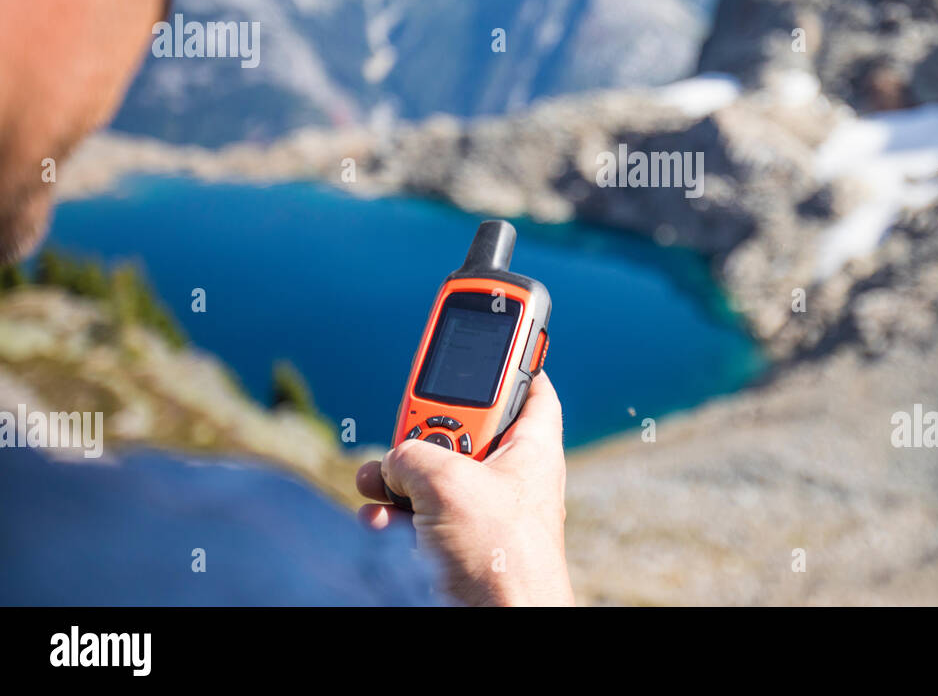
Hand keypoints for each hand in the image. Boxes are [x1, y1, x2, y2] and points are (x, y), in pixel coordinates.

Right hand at [355, 371, 573, 605]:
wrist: (495, 626)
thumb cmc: (498, 554)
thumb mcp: (448, 482)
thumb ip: (414, 453)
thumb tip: (392, 465)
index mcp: (532, 447)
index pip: (532, 387)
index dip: (514, 360)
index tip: (490, 340)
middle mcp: (509, 476)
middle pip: (463, 428)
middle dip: (422, 430)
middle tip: (409, 430)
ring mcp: (480, 512)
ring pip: (430, 475)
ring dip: (394, 478)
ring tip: (378, 483)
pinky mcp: (454, 546)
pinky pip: (415, 516)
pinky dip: (390, 518)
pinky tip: (378, 523)